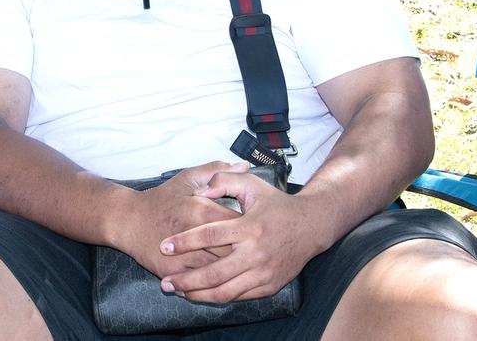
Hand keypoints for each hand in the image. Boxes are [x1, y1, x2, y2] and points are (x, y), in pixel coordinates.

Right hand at [111, 161, 246, 279]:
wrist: (128, 220)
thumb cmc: (161, 199)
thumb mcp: (187, 178)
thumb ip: (217, 171)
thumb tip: (244, 165)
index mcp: (200, 209)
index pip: (237, 223)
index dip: (253, 229)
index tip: (262, 231)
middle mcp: (193, 234)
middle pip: (231, 249)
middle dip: (246, 254)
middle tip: (257, 255)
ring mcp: (182, 255)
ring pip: (217, 270)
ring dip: (233, 272)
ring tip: (246, 271)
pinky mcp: (172, 271)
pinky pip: (199, 283)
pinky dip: (214, 284)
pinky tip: (226, 283)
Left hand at [157, 169, 324, 302]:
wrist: (311, 226)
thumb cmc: (277, 204)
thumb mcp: (253, 184)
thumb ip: (225, 178)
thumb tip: (203, 188)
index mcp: (249, 227)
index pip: (209, 235)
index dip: (184, 242)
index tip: (164, 246)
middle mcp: (256, 253)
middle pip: (213, 273)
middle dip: (186, 280)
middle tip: (166, 282)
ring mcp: (263, 272)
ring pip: (225, 291)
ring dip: (198, 294)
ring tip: (179, 292)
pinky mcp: (269, 285)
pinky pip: (239, 297)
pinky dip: (218, 298)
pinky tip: (202, 295)